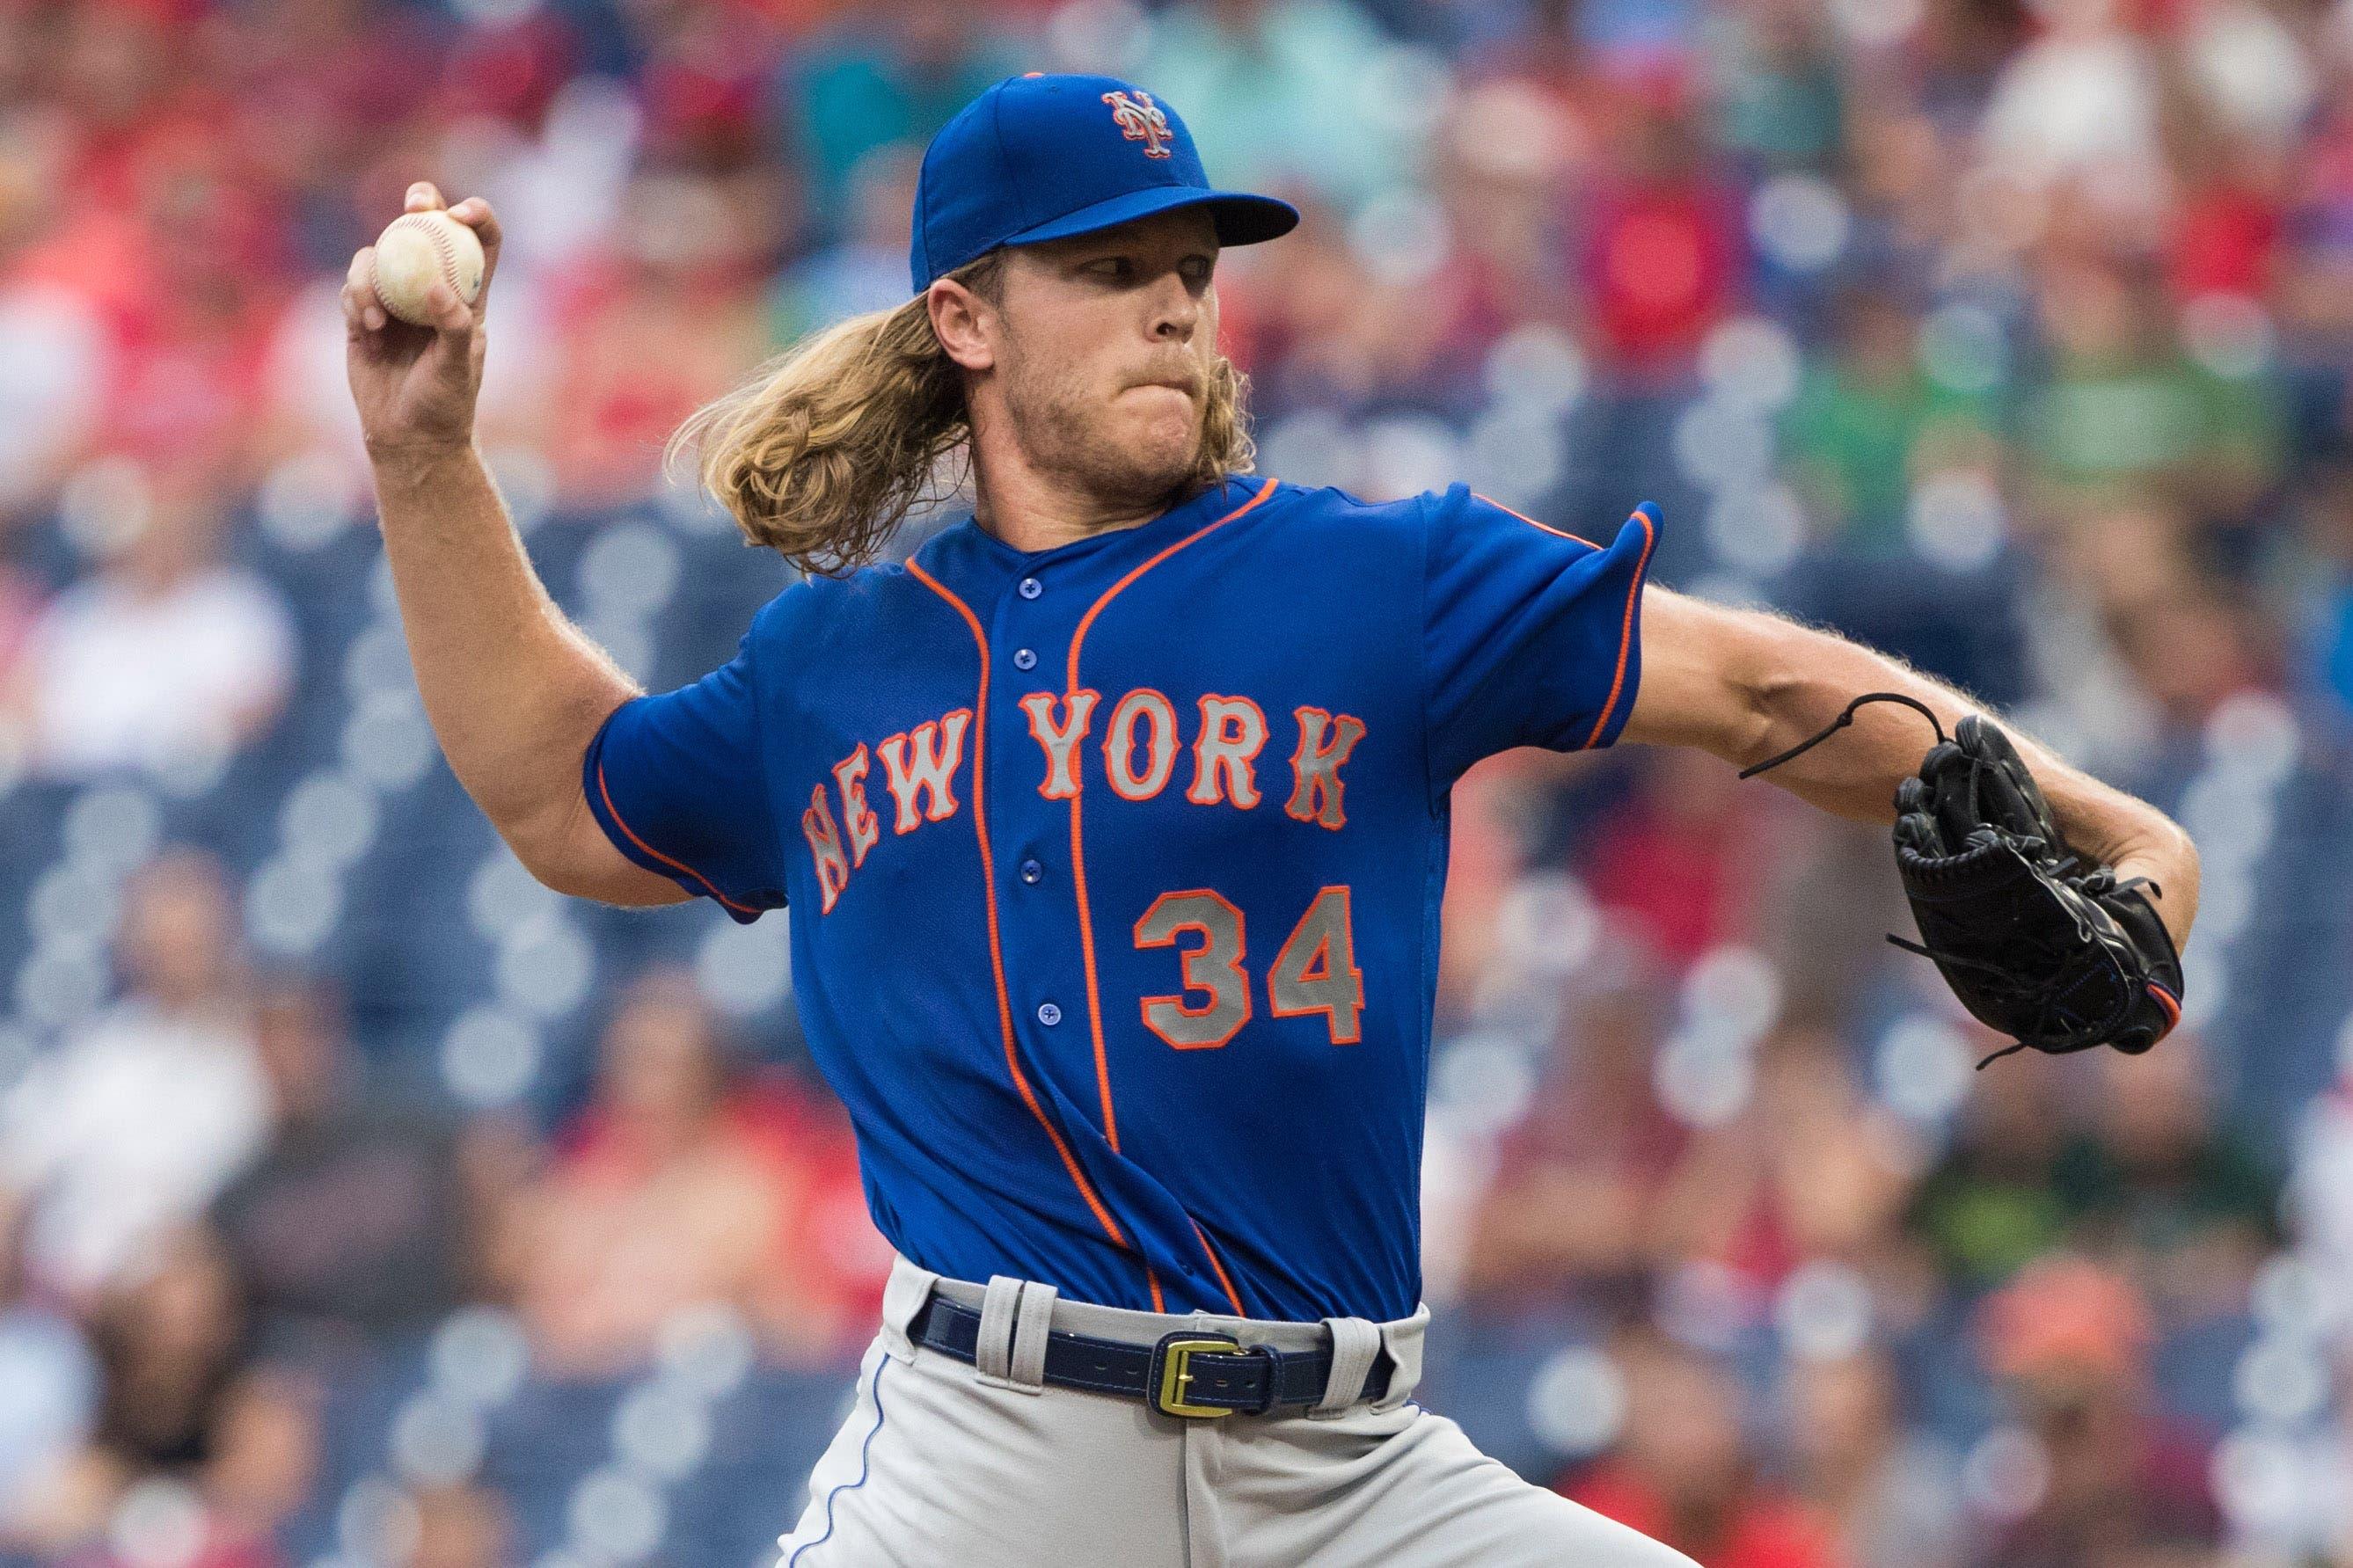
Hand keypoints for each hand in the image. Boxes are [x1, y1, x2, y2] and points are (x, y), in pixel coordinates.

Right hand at [343, 182, 502, 465]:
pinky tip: (366, 328)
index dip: (476, 218)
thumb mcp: (457, 369)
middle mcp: (431, 289)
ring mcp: (395, 298)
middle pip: (425, 229)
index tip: (462, 213)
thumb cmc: (444, 405)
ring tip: (375, 318)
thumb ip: (451, 327)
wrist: (406, 436)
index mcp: (468, 296)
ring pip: (379, 256)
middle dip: (421, 203)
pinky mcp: (363, 314)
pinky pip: (354, 287)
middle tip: (416, 202)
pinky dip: (356, 298)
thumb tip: (435, 286)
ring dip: (371, 275)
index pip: (480, 244)